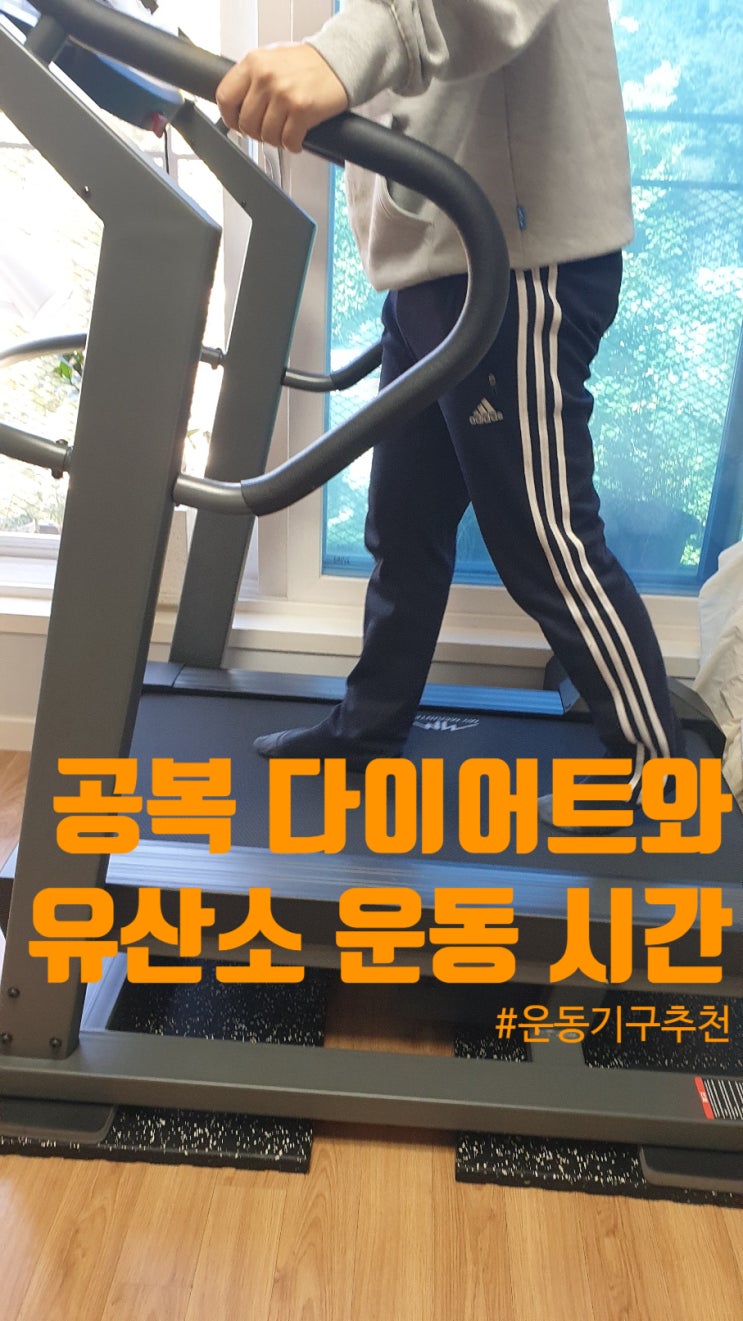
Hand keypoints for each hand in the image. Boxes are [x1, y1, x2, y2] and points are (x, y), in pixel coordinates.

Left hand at [216, 44, 348, 152]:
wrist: (339, 61)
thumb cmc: (307, 64)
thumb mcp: (270, 60)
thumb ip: (251, 79)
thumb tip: (236, 106)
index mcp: (254, 63)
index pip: (225, 97)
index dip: (230, 118)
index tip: (237, 124)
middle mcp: (266, 78)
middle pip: (246, 123)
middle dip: (256, 133)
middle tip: (267, 130)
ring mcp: (283, 94)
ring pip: (266, 136)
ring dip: (276, 140)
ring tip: (285, 131)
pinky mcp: (302, 110)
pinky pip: (288, 141)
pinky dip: (293, 145)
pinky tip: (297, 138)